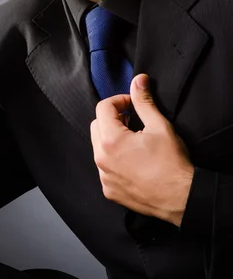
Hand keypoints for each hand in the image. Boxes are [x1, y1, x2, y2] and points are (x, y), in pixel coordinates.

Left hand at [90, 74, 193, 225]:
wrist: (181, 198)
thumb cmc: (172, 163)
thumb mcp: (159, 126)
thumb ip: (144, 101)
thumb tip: (138, 80)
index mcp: (111, 140)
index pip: (103, 108)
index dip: (118, 101)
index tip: (132, 105)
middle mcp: (101, 159)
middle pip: (97, 125)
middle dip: (112, 118)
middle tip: (133, 121)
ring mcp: (104, 177)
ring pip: (98, 147)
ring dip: (111, 139)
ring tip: (134, 141)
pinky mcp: (109, 190)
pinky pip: (104, 168)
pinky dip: (113, 160)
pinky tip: (132, 161)